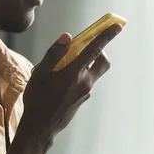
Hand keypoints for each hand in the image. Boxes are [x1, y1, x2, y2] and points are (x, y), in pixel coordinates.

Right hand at [21, 24, 122, 146]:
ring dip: (87, 62)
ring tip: (65, 64)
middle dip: (100, 50)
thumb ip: (54, 54)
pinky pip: (86, 81)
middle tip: (85, 45)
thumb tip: (67, 36)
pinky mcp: (83, 99)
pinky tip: (60, 80)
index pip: (94, 50)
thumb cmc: (37, 99)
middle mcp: (85, 83)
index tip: (117, 26)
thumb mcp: (39, 74)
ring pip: (94, 72)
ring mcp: (86, 92)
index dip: (106, 36)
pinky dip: (80, 74)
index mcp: (74, 74)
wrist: (40, 127)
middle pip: (103, 62)